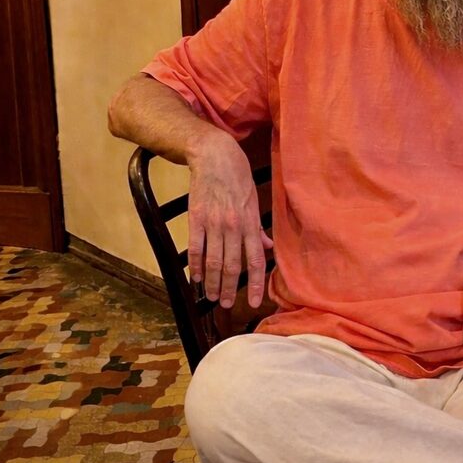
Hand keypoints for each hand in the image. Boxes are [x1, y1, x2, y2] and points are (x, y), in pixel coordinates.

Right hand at [187, 136, 272, 308]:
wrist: (214, 156)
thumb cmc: (238, 176)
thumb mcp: (254, 199)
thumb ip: (258, 227)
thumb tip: (266, 247)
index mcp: (250, 223)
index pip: (254, 260)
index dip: (254, 284)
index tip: (252, 302)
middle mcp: (233, 227)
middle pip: (232, 266)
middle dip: (229, 289)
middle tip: (226, 306)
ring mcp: (214, 223)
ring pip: (213, 261)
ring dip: (213, 283)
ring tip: (212, 297)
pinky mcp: (196, 219)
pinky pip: (196, 248)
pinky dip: (195, 265)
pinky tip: (196, 278)